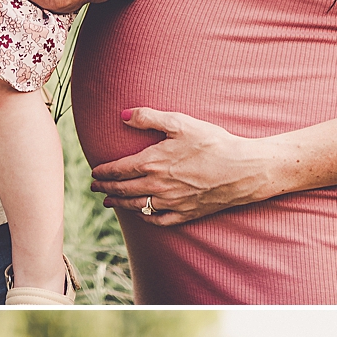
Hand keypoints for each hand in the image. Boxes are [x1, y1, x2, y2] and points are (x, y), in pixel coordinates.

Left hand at [91, 108, 284, 223]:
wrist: (243, 169)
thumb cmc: (213, 142)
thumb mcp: (180, 123)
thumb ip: (148, 117)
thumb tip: (121, 115)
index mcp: (151, 163)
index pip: (117, 171)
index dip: (103, 173)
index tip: (94, 173)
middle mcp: (156, 186)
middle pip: (122, 191)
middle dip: (105, 189)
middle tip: (95, 189)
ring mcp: (170, 203)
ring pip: (137, 207)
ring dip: (120, 205)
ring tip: (110, 203)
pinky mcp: (186, 214)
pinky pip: (159, 221)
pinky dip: (146, 218)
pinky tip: (142, 215)